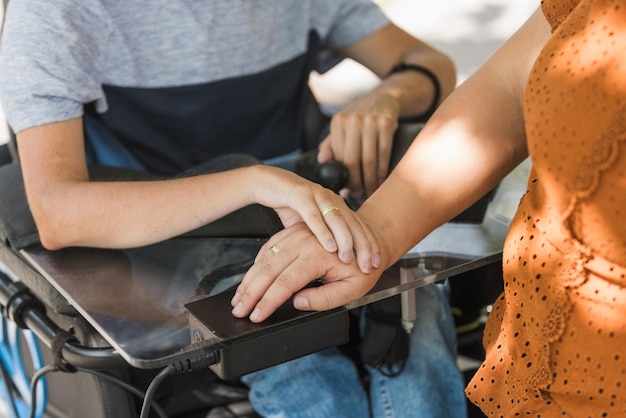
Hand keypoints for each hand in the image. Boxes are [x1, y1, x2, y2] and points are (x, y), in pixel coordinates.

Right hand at [231, 223, 382, 322]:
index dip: (267, 302)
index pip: (285, 283)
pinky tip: (251, 277)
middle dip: (251, 292)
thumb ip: (324, 299)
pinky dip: (257, 264)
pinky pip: (270, 247)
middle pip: (268, 269)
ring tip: (239, 298)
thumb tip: (298, 302)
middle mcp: (304, 242)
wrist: (370, 241)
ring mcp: (297, 234)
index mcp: (317, 256)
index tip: (256, 316)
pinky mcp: (294, 232)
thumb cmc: (362, 268)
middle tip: (239, 310)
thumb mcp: (352, 290)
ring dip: (250, 279)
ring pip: (265, 258)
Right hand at [249, 165, 379, 271]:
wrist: (265, 182)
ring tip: (349, 258)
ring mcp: (317, 195)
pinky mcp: (299, 194)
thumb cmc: (289, 204)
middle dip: (364, 245)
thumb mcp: (308, 224)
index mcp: (337, 205)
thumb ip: (322, 237)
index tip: (377, 262)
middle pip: (353, 223)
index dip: (370, 244)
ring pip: (337, 219)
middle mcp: (331, 198)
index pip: (359, 226)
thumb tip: (333, 259)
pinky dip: (322, 231)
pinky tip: (329, 246)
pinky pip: (314, 215)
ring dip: (345, 240)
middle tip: (370, 264)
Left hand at [317, 91, 398, 195]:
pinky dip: (382, 170)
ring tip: (370, 190)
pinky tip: (381, 179)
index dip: (343, 176)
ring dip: (370, 180)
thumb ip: (330, 144)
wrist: (383, 97)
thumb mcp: (341, 126)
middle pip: (352, 160)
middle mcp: (352, 121)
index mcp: (338, 123)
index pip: (338, 157)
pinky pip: (384, 153)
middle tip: (359, 194)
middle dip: (356, 182)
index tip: (347, 189)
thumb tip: (322, 162)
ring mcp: (370, 121)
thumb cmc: (359, 117)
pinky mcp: (386, 123)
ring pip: (369, 159)